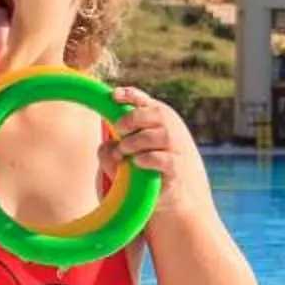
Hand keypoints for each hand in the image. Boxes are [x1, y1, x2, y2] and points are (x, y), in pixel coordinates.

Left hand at [108, 87, 210, 222]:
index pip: (144, 100)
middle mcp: (170, 128)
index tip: (114, 96)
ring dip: (135, 142)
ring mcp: (176, 147)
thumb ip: (112, 149)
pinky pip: (163, 158)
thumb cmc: (147, 166)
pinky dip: (146, 159)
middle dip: (132, 119)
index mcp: (157, 118)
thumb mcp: (127, 154)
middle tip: (119, 130)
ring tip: (124, 151)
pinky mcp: (176, 166)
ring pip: (159, 135)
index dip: (130, 95)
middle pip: (155, 113)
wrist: (175, 190)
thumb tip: (108, 149)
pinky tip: (137, 162)